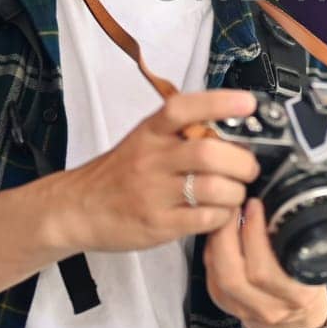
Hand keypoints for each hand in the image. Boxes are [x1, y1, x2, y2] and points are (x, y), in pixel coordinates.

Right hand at [52, 89, 260, 253]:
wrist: (77, 209)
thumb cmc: (118, 174)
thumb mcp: (143, 140)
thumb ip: (180, 132)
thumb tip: (229, 126)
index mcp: (150, 132)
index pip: (184, 109)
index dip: (219, 103)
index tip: (247, 104)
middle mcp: (152, 159)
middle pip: (208, 153)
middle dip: (241, 161)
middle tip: (249, 167)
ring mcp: (154, 193)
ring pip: (213, 188)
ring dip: (236, 191)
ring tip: (235, 192)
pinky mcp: (159, 224)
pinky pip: (205, 218)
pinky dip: (223, 214)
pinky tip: (220, 211)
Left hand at [204, 176, 326, 327]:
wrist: (296, 326)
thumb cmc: (315, 280)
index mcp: (300, 294)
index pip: (269, 272)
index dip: (256, 237)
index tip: (257, 203)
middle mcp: (270, 307)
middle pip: (237, 274)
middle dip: (229, 234)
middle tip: (235, 201)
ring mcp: (244, 309)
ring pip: (219, 277)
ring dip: (217, 240)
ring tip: (225, 210)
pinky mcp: (225, 306)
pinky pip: (210, 278)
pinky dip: (210, 251)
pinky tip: (218, 229)